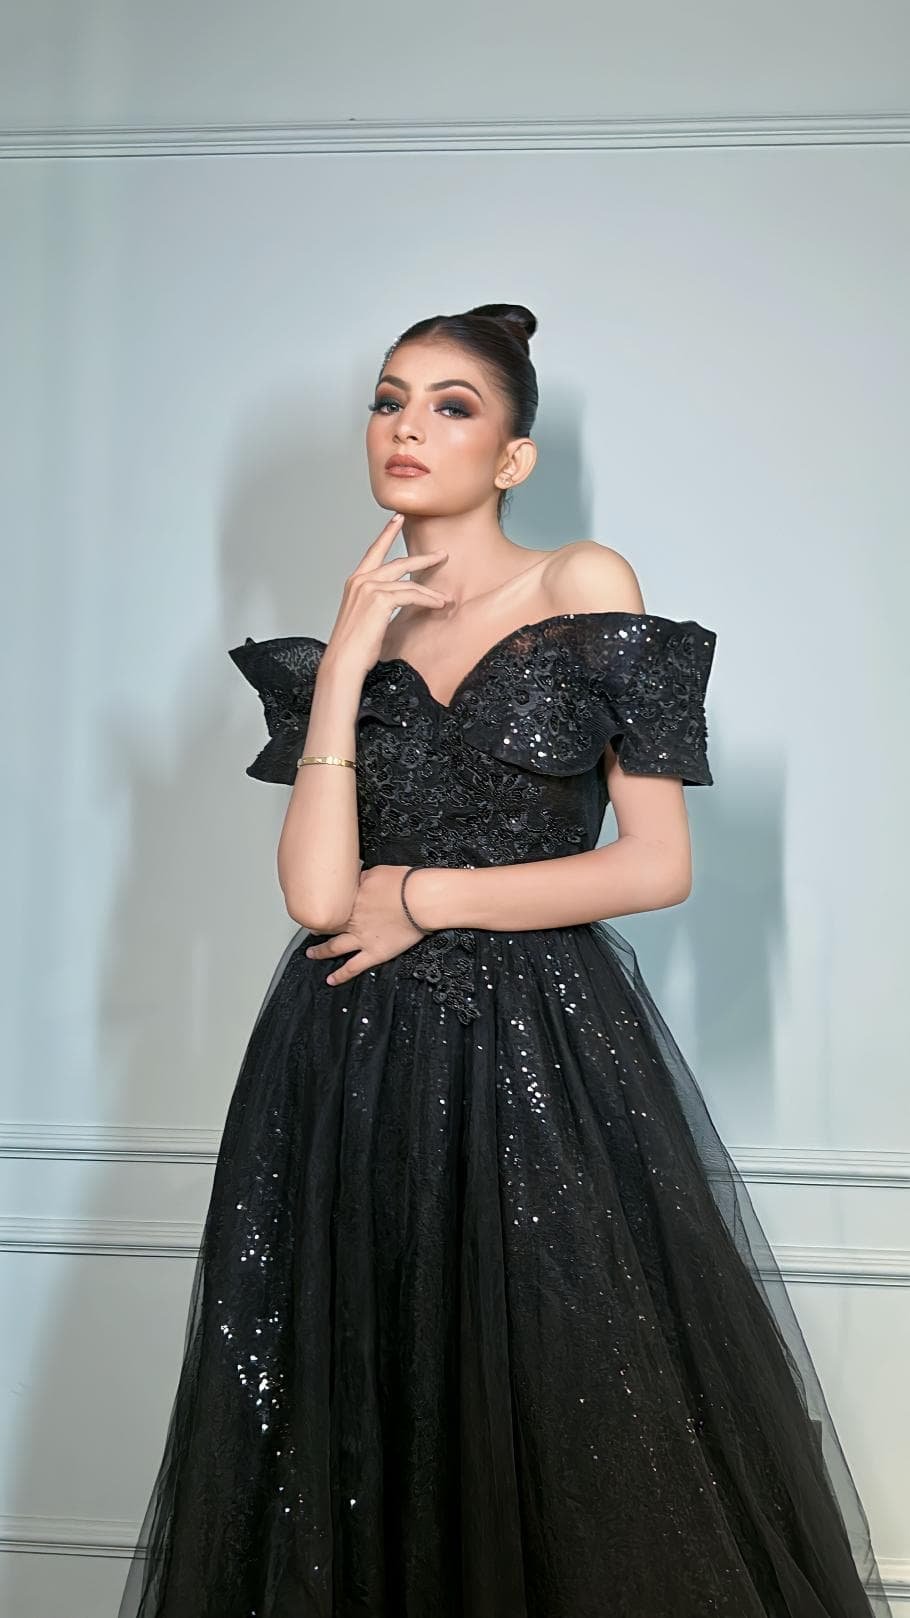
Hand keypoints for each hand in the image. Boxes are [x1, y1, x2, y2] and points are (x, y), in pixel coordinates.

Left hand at [303, 864, 429, 984]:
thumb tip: (357, 879)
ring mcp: (361, 938)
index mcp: (354, 899)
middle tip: (311, 929)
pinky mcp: (374, 953)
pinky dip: (340, 975)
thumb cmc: (405, 885)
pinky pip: (353, 967)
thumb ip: (362, 879)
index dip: (325, 907)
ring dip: (321, 951)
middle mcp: (353, 920)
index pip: (334, 904)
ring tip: (312, 954)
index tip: (320, 907)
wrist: (420, 900)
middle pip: (329, 926)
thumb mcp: (377, 871)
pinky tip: (331, 979)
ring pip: (334, 947)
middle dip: (318, 928)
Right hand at [322, 513, 452, 680]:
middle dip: (422, 558)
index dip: (387, 533)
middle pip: (398, 561)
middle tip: (441, 554)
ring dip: (430, 591)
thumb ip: (379, 604)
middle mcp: (361, 580)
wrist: (344, 660)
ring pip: (409, 582)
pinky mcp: (380, 599)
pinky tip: (438, 605)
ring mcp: (370, 587)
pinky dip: (428, 600)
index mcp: (355, 582)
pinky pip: (412, 594)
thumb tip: (398, 603)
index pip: (374, 551)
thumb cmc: (353, 646)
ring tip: (446, 596)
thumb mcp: (366, 618)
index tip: (397, 518)